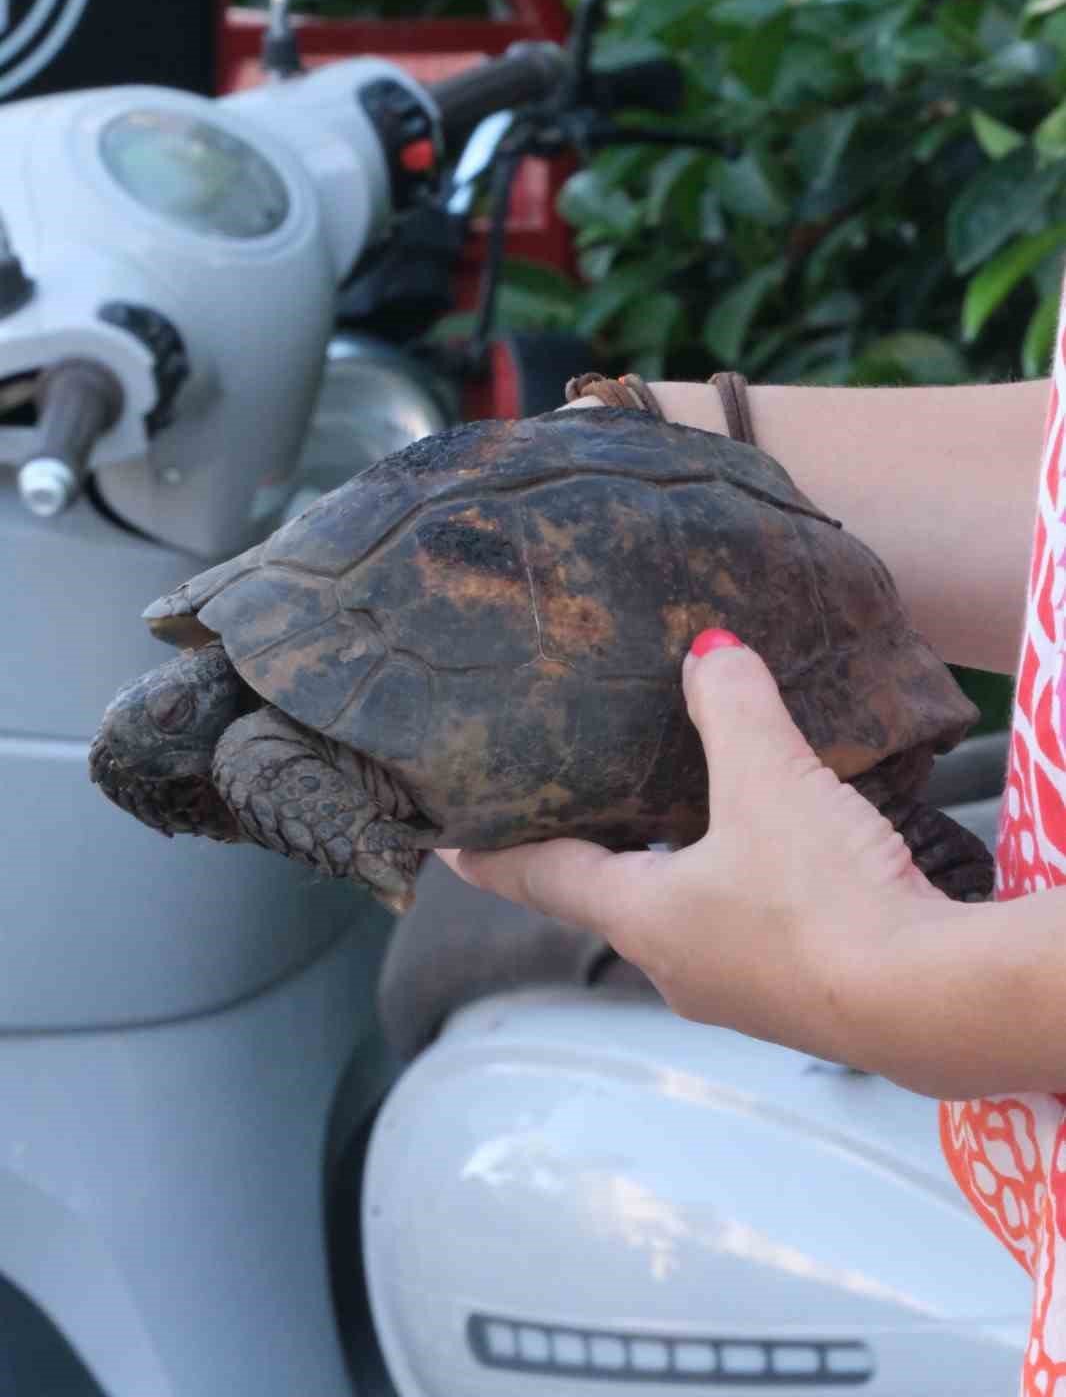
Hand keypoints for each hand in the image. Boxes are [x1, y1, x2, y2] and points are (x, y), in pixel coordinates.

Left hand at [438, 631, 957, 1069]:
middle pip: (609, 897)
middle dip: (590, 853)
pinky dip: (735, 891)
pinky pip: (742, 932)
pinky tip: (774, 862)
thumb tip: (708, 650)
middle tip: (577, 804)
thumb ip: (734, 709)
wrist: (927, 1003)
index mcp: (640, 916)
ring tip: (681, 819)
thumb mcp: (770, 781)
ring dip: (671, 872)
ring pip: (681, 917)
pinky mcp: (796, 998)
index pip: (540, 877)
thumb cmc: (823, 896)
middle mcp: (674, 964)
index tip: (444, 842)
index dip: (490, 853)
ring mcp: (735, 992)